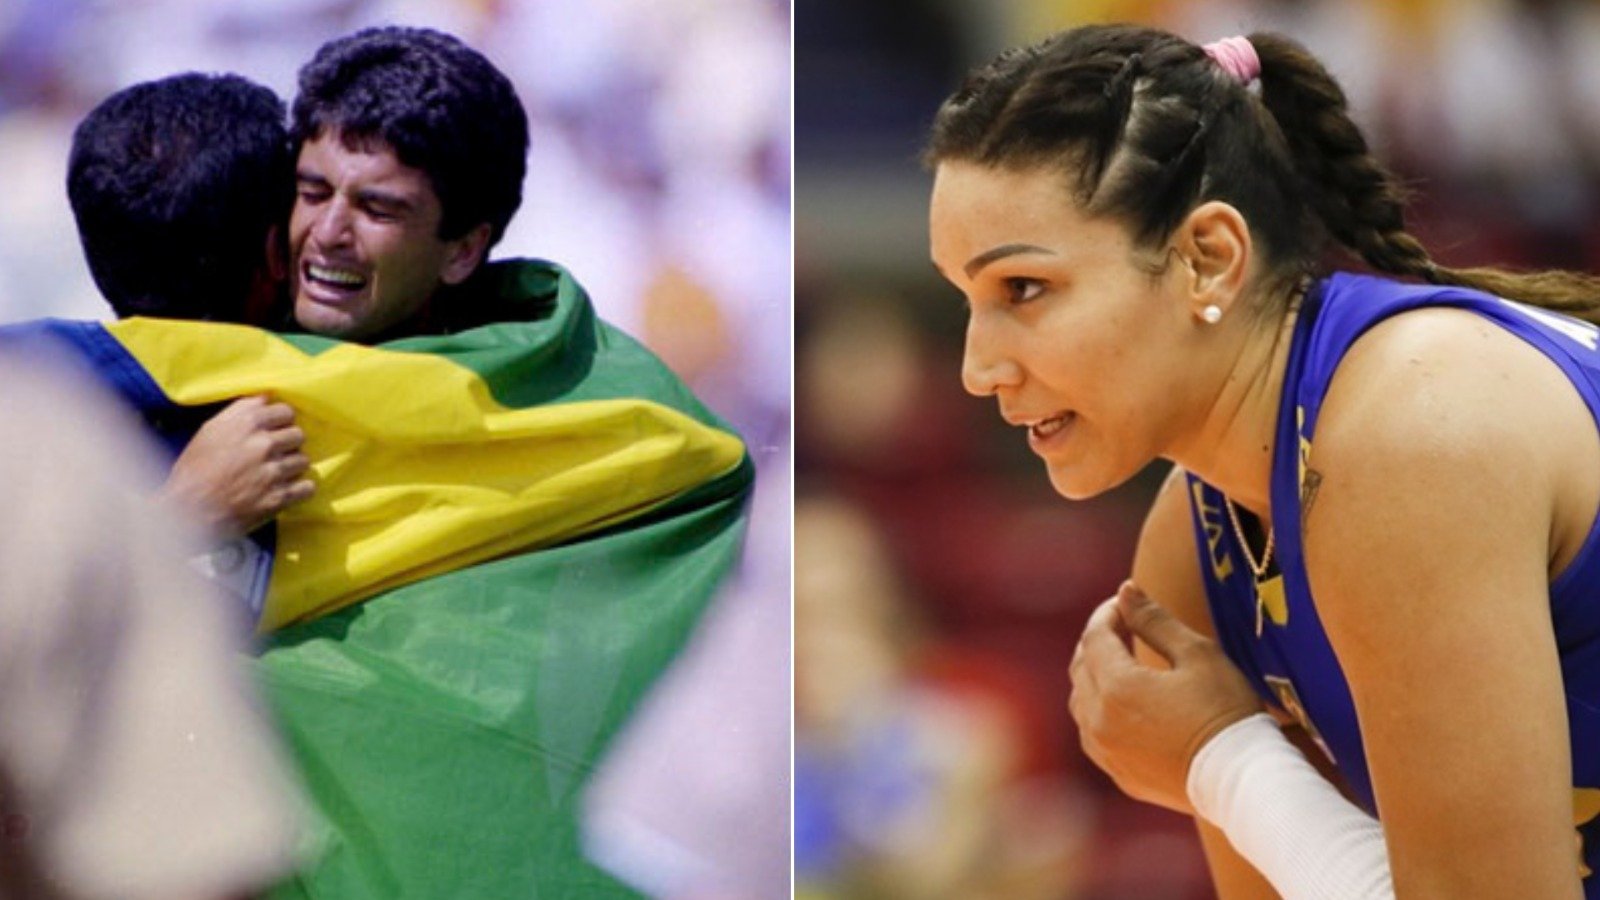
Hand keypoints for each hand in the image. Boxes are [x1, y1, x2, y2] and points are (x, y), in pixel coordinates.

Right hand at [161, 395, 314, 536]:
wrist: (189, 511)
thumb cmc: (195, 469)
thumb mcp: (210, 430)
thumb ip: (241, 410)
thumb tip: (267, 397)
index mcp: (247, 423)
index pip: (286, 411)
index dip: (281, 421)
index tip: (275, 430)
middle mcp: (263, 444)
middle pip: (298, 435)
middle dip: (288, 443)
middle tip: (274, 454)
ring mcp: (273, 472)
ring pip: (303, 460)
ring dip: (292, 467)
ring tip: (275, 474)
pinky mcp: (279, 497)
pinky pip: (308, 487)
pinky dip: (300, 489)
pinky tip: (286, 489)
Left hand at [1068, 581, 1261, 813]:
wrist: (1244, 780)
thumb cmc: (1226, 711)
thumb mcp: (1197, 655)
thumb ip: (1155, 620)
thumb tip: (1125, 590)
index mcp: (1117, 687)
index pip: (1094, 638)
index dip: (1107, 614)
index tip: (1124, 602)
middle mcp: (1100, 722)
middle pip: (1081, 668)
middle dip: (1097, 641)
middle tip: (1121, 625)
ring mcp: (1107, 753)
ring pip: (1081, 703)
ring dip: (1093, 676)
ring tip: (1119, 660)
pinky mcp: (1120, 775)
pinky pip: (1093, 735)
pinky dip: (1098, 711)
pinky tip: (1120, 704)